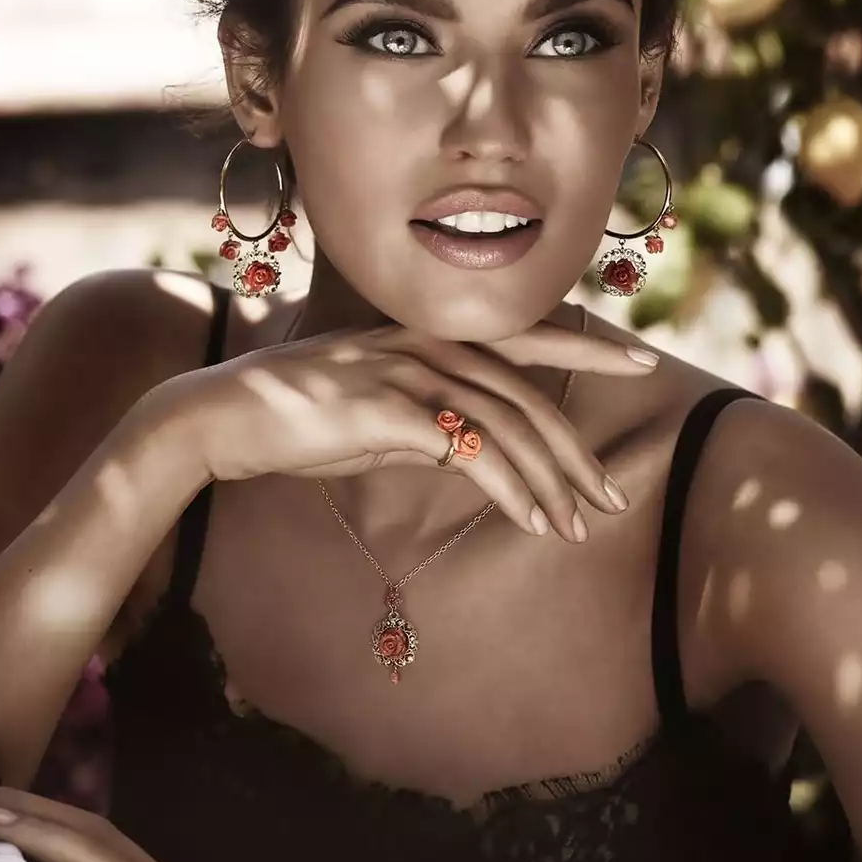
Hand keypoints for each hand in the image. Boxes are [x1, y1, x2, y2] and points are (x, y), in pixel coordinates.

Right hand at [149, 316, 657, 541]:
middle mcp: (419, 342)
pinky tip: (528, 519)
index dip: (586, 346)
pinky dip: (508, 487)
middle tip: (608, 497)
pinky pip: (468, 451)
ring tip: (573, 526)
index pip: (520, 335)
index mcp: (420, 335)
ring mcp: (402, 371)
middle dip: (574, 449)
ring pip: (504, 423)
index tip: (643, 361)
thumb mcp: (368, 418)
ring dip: (548, 480)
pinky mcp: (385, 409)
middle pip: (524, 392)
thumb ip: (421, 424)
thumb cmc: (289, 420)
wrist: (218, 420)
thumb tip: (465, 454)